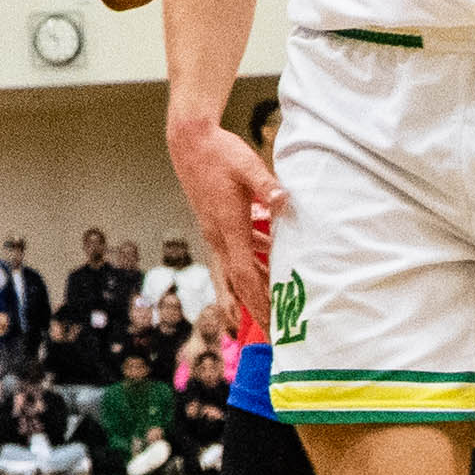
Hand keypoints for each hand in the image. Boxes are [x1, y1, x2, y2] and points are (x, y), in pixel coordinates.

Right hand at [169, 112, 282, 337]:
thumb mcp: (248, 166)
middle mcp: (218, 236)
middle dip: (253, 308)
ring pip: (234, 270)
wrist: (189, 141)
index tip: (272, 324)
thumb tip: (285, 200)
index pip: (244, 276)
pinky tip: (269, 261)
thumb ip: (268, 185)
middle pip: (236, 282)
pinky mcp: (216, 223)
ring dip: (253, 289)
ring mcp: (215, 231)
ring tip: (271, 307)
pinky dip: (251, 265)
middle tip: (271, 333)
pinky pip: (234, 253)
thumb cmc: (219, 152)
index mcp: (228, 229)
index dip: (259, 302)